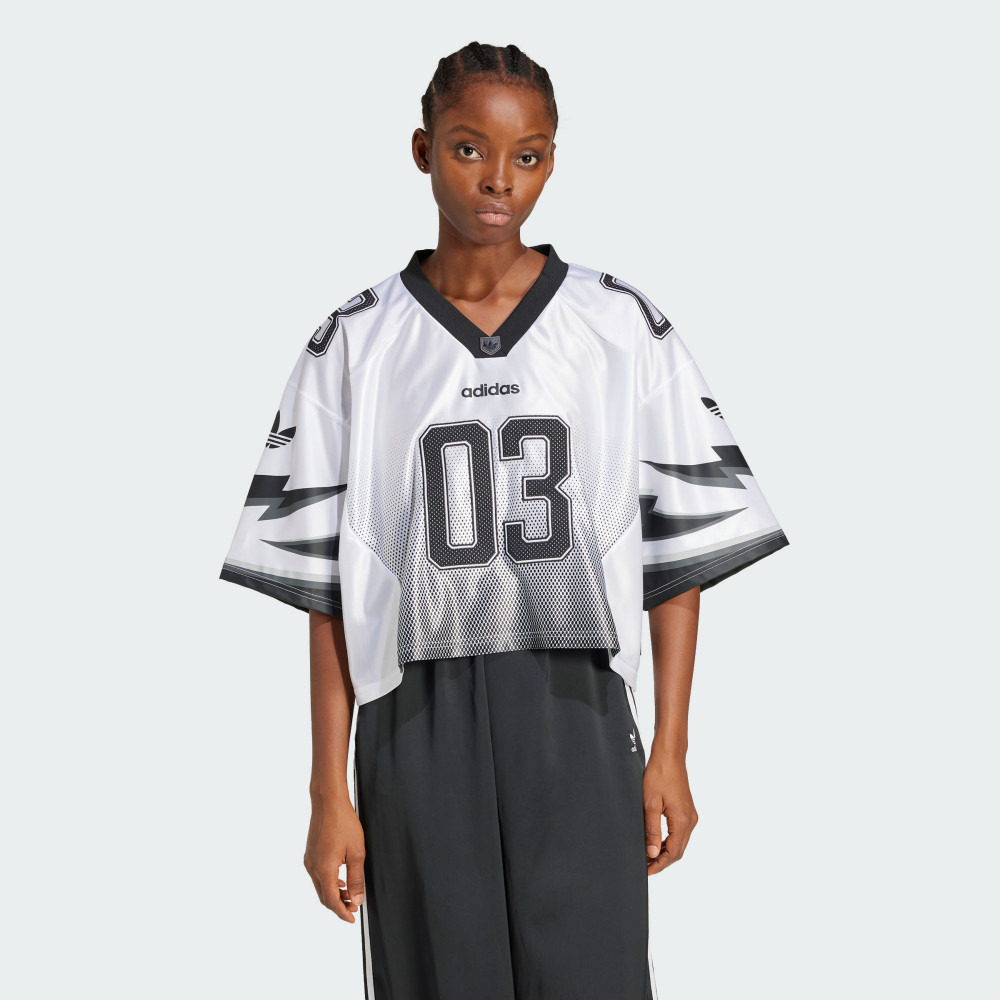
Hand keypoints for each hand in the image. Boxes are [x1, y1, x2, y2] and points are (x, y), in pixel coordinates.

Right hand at [303, 791, 365, 921]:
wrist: (328, 801)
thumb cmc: (343, 822)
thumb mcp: (357, 852)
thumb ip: (357, 879)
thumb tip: (357, 900)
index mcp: (324, 869)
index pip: (331, 901)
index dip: (342, 913)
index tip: (352, 918)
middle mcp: (312, 867)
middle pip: (324, 897)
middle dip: (338, 906)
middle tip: (353, 909)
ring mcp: (309, 860)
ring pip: (320, 887)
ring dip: (334, 894)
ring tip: (349, 896)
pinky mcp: (310, 853)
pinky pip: (318, 876)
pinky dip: (329, 883)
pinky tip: (340, 879)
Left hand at [643, 753, 697, 874]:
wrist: (670, 756)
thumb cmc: (658, 775)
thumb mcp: (650, 803)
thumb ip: (651, 830)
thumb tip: (651, 853)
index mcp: (682, 821)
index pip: (673, 853)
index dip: (659, 865)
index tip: (645, 871)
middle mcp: (690, 820)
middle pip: (678, 851)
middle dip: (662, 862)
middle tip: (644, 867)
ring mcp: (691, 815)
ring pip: (679, 843)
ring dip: (665, 852)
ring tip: (647, 857)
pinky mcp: (687, 810)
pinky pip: (680, 833)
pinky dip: (669, 842)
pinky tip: (656, 843)